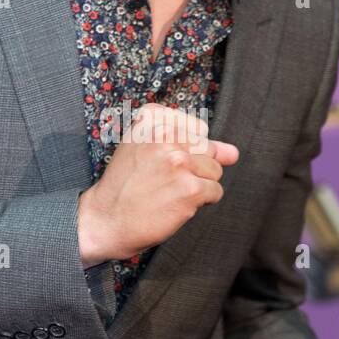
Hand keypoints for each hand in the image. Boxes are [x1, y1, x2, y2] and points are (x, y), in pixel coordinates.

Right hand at [77, 102, 238, 263]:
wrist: (105, 219)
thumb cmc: (125, 187)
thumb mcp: (147, 151)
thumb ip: (193, 145)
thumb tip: (233, 152)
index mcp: (152, 119)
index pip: (197, 128)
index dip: (185, 150)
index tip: (161, 162)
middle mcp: (165, 135)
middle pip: (207, 148)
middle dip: (193, 168)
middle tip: (163, 180)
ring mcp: (179, 161)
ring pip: (215, 170)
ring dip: (198, 185)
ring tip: (168, 192)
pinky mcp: (190, 188)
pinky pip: (215, 191)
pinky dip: (200, 202)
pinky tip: (175, 204)